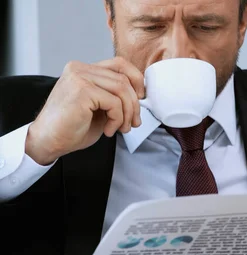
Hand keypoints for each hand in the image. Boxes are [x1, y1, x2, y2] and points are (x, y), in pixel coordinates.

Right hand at [25, 57, 144, 164]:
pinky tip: (109, 130)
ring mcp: (79, 77)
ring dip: (128, 113)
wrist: (48, 142)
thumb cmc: (72, 128)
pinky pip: (114, 102)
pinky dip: (117, 119)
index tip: (141, 99)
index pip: (120, 64)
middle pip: (123, 78)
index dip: (136, 80)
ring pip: (122, 90)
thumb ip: (115, 95)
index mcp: (83, 69)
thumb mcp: (100, 106)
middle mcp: (79, 68)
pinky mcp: (81, 90)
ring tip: (122, 128)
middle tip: (133, 123)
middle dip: (134, 104)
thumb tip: (141, 94)